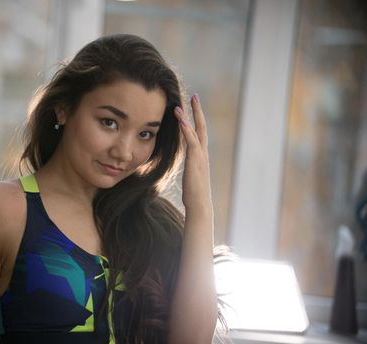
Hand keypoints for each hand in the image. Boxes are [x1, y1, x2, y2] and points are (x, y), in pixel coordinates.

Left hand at [173, 94, 212, 216]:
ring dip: (190, 116)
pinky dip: (187, 130)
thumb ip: (189, 166)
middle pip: (202, 127)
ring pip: (197, 131)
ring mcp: (200, 157)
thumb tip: (185, 163)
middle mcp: (203, 154)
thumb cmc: (193, 194)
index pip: (199, 133)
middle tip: (195, 96)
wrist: (200, 206)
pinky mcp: (195, 161)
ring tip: (183, 103)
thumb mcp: (190, 176)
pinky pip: (191, 142)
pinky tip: (182, 120)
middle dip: (198, 111)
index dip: (196, 119)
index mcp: (201, 156)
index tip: (192, 107)